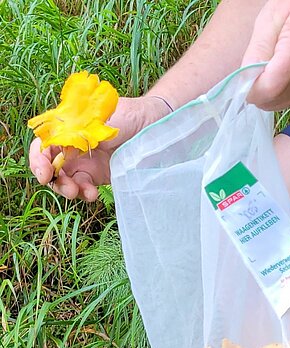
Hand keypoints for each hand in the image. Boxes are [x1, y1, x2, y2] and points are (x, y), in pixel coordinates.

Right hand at [29, 96, 170, 200]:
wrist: (154, 125)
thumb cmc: (131, 115)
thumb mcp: (107, 119)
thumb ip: (86, 131)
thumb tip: (68, 142)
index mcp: (69, 128)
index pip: (44, 144)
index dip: (39, 160)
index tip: (45, 174)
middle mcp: (73, 146)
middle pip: (51, 167)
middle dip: (54, 181)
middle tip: (68, 189)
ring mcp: (85, 162)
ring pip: (66, 180)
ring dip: (68, 190)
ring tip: (83, 193)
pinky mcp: (98, 175)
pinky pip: (84, 187)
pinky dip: (84, 193)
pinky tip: (92, 194)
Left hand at [242, 0, 289, 110]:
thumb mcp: (271, 17)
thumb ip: (257, 50)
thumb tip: (245, 80)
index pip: (268, 89)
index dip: (251, 89)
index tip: (245, 78)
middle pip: (272, 100)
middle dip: (258, 90)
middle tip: (258, 70)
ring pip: (279, 104)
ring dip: (269, 92)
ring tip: (273, 69)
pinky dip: (281, 93)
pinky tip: (285, 74)